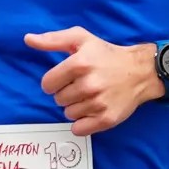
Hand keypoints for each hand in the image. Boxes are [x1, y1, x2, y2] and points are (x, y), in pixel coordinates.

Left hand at [27, 27, 158, 136]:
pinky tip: (92, 110)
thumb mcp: (81, 39)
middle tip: (83, 85)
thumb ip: (52, 39)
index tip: (65, 78)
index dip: (54, 82)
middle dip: (66, 93)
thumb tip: (28, 39)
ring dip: (75, 107)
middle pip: (58, 100)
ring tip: (90, 96)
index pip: (47, 84)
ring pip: (68, 114)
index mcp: (79, 63)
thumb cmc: (107, 54)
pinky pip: (79, 129)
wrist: (140, 71)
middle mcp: (89, 84)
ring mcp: (98, 103)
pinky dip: (82, 122)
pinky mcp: (106, 119)